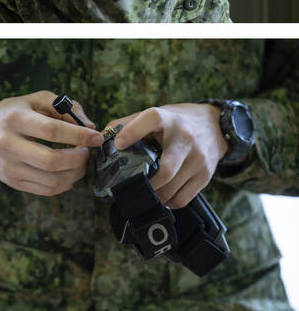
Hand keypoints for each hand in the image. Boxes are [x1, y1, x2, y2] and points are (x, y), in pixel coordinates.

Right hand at [0, 91, 103, 195]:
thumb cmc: (12, 112)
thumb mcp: (34, 99)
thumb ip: (63, 107)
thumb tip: (90, 127)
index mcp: (15, 119)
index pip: (52, 130)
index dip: (79, 135)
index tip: (96, 137)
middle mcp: (8, 144)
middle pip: (52, 161)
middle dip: (79, 159)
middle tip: (87, 152)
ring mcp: (9, 166)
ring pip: (51, 180)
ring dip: (75, 174)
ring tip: (81, 162)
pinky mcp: (12, 182)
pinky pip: (46, 190)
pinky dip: (65, 184)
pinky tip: (69, 173)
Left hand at [107, 103, 228, 208]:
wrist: (214, 125)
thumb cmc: (176, 121)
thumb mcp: (155, 114)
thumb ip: (128, 123)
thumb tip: (102, 137)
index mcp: (167, 118)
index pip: (149, 121)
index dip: (132, 132)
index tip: (119, 145)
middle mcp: (184, 138)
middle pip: (165, 169)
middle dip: (145, 183)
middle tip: (130, 188)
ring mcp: (197, 158)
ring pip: (173, 186)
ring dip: (155, 195)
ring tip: (143, 195)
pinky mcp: (206, 174)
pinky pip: (185, 197)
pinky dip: (169, 202)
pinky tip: (161, 197)